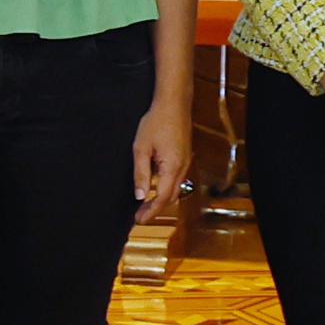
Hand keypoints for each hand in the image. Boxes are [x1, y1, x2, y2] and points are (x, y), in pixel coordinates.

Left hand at [133, 90, 188, 216]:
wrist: (174, 104)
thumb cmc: (156, 122)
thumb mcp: (141, 148)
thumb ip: (141, 174)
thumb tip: (140, 195)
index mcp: (172, 167)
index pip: (163, 198)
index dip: (151, 211)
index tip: (139, 220)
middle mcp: (183, 167)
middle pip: (171, 197)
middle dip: (156, 209)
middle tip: (139, 217)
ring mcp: (185, 162)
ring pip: (175, 189)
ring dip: (161, 200)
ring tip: (144, 206)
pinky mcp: (184, 157)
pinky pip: (177, 179)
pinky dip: (166, 189)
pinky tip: (155, 188)